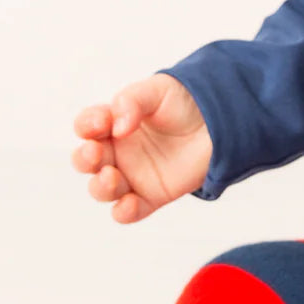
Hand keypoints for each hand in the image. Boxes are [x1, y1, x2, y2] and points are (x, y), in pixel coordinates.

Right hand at [71, 73, 212, 223]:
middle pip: (87, 162)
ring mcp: (133, 175)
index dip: (88, 125)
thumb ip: (131, 102)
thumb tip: (117, 127)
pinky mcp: (152, 195)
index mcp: (112, 124)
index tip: (102, 122)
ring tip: (111, 176)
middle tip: (95, 152)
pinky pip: (130, 211)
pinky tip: (128, 205)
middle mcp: (118, 152)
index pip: (87, 127)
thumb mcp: (157, 91)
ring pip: (103, 189)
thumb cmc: (184, 103)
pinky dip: (124, 212)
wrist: (219, 121)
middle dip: (84, 159)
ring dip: (101, 186)